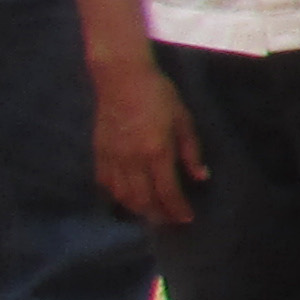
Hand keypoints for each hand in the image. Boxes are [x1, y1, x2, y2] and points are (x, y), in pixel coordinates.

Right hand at [92, 56, 202, 225]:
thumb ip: (191, 151)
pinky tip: (126, 198)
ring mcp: (112, 158)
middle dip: (159, 215)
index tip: (187, 219)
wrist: (121, 77)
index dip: (178, 209)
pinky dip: (116, 196)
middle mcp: (132, 160)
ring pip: (123, 196)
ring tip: (152, 213)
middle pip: (144, 200)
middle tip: (170, 221)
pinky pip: (105, 183)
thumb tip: (201, 177)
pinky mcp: (99, 152)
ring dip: (138, 209)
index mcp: (156, 151)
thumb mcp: (183, 119)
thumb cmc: (158, 94)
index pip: (168, 191)